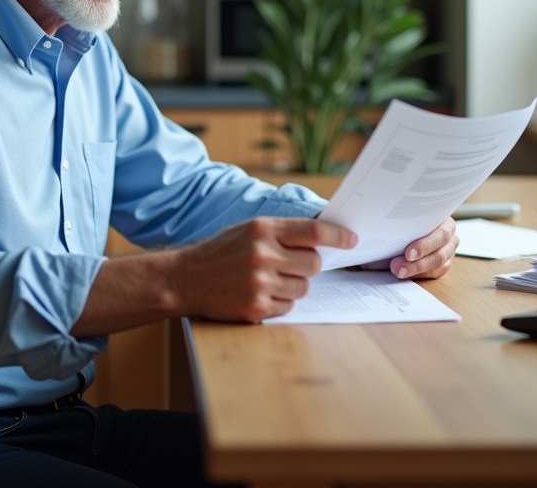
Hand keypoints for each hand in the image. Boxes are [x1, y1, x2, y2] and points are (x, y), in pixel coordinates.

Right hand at [172, 217, 356, 322]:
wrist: (185, 278)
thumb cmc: (221, 253)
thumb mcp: (248, 230)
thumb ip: (282, 232)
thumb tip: (322, 238)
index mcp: (262, 229)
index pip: (313, 231)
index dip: (338, 235)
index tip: (351, 239)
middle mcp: (262, 254)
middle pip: (314, 263)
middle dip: (309, 266)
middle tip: (291, 265)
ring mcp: (260, 283)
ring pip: (303, 288)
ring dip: (293, 285)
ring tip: (268, 280)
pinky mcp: (256, 307)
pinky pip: (288, 307)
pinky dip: (280, 302)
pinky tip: (259, 294)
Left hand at [362, 217, 457, 280]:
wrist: (397, 226)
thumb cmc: (397, 218)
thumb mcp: (391, 219)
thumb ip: (386, 226)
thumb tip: (364, 236)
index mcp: (442, 217)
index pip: (441, 232)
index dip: (425, 244)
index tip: (407, 253)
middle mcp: (448, 233)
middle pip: (440, 251)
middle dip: (418, 261)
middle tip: (396, 266)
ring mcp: (447, 250)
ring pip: (438, 264)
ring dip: (416, 269)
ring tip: (397, 271)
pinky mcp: (442, 264)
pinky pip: (434, 273)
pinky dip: (418, 274)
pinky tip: (404, 273)